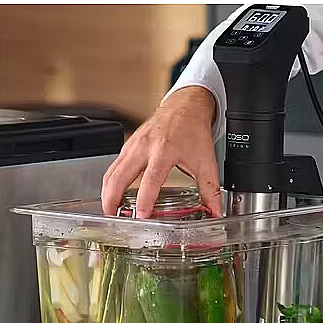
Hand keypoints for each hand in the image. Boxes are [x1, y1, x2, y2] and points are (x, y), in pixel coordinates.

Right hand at [101, 86, 221, 217]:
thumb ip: (210, 190)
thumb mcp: (206, 161)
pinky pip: (114, 165)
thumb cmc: (193, 130)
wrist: (186, 106)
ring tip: (109, 211)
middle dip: (112, 198)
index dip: (145, 199)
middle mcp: (145, 147)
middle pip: (120, 176)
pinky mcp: (128, 145)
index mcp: (165, 151)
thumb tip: (214, 211)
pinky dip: (111, 182)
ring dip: (107, 192)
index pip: (150, 179)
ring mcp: (133, 145)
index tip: (142, 215)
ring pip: (112, 171)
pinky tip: (113, 193)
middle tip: (112, 217)